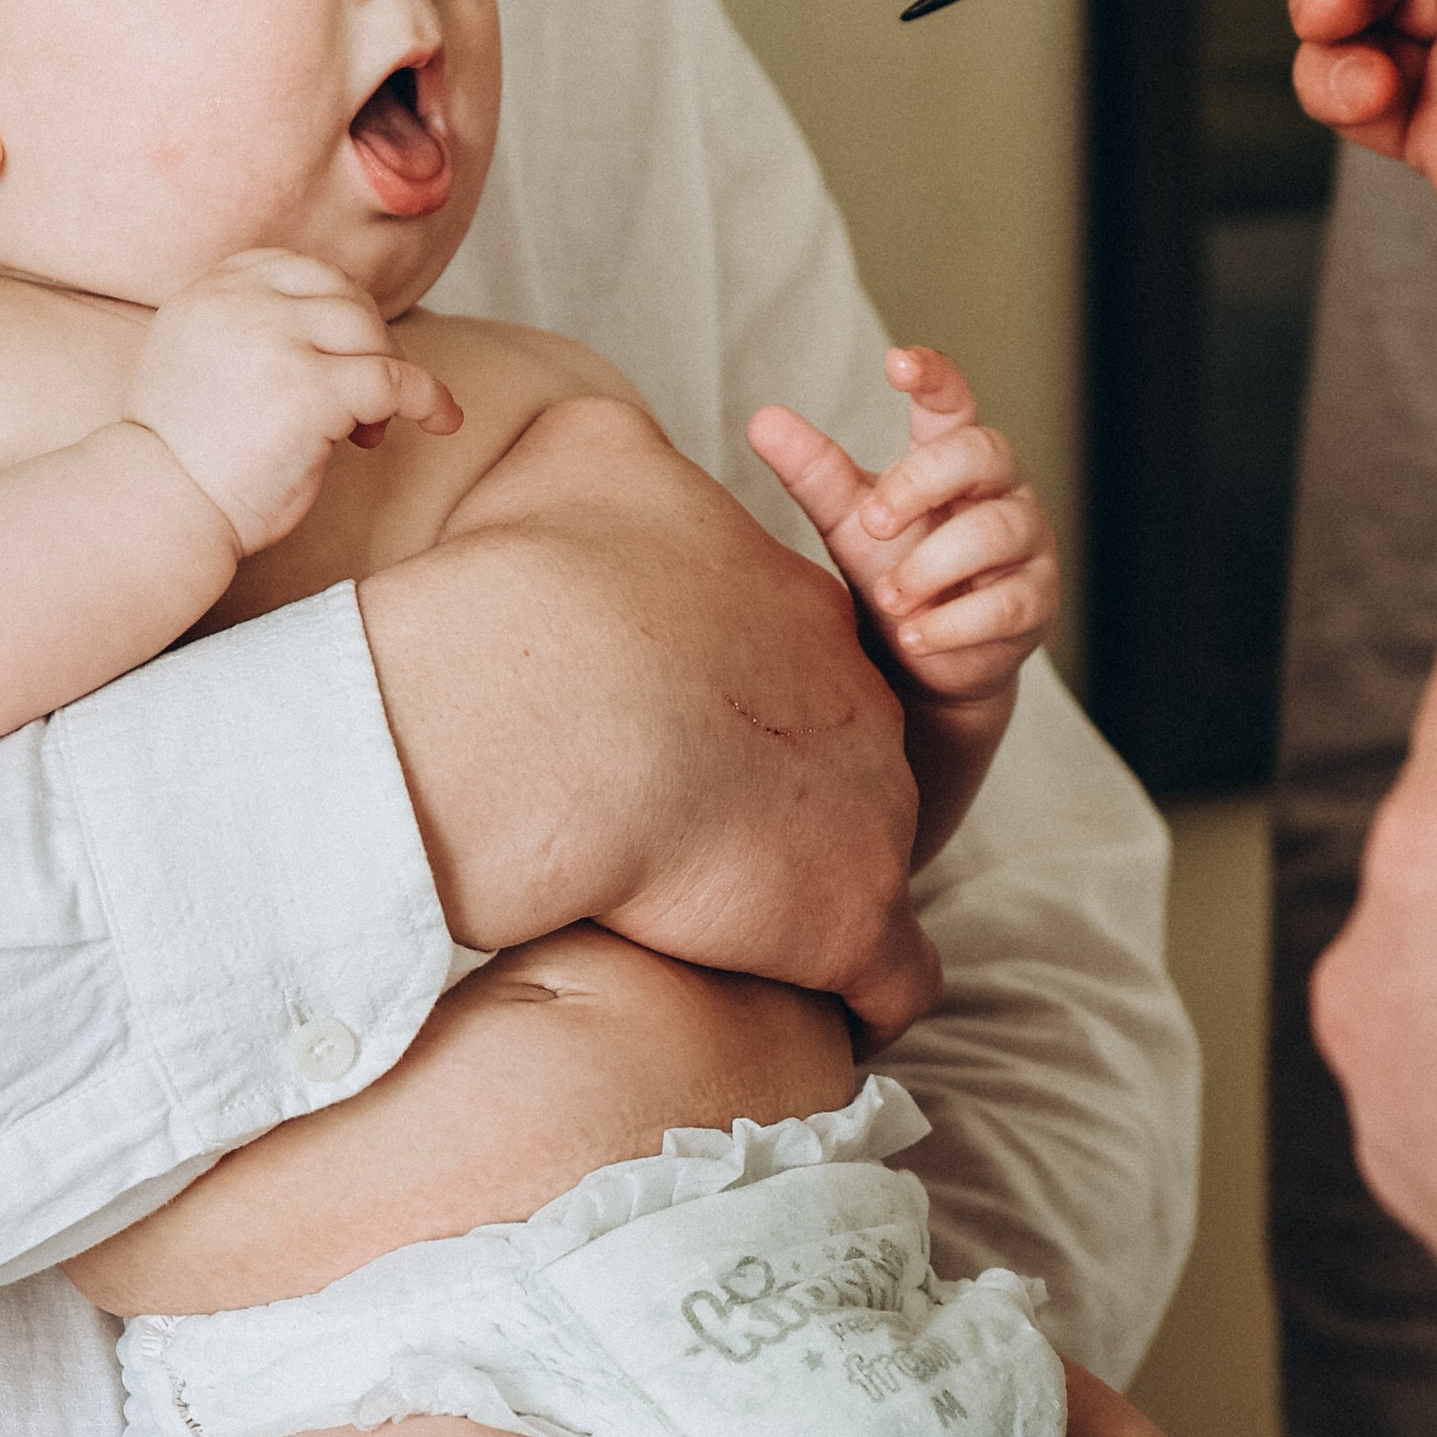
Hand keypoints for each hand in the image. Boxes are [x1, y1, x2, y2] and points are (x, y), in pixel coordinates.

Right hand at [128, 249, 460, 555]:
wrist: (159, 508)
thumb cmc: (187, 450)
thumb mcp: (203, 355)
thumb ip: (253, 324)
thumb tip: (351, 323)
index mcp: (211, 288)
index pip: (303, 270)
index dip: (337, 311)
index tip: (344, 355)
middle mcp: (240, 301)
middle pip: (344, 295)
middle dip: (366, 345)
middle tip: (361, 404)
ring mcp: (276, 339)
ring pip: (371, 333)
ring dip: (385, 377)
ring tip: (364, 431)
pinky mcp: (310, 388)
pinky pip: (396, 380)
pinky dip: (428, 399)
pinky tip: (440, 420)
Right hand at [360, 396, 935, 1046]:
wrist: (550, 699)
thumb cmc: (544, 583)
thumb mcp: (583, 458)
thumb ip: (608, 446)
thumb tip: (595, 428)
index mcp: (793, 615)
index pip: (792, 670)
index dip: (735, 713)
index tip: (669, 745)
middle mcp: (855, 706)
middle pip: (838, 768)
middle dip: (780, 807)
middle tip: (685, 843)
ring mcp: (872, 811)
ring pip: (863, 871)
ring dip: (804, 904)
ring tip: (726, 936)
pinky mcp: (857, 918)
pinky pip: (893, 982)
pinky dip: (857, 1001)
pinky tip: (809, 1009)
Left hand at [748, 348, 1058, 705]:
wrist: (921, 658)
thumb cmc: (891, 569)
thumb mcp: (849, 520)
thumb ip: (814, 473)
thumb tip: (761, 420)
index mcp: (955, 457)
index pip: (953, 401)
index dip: (932, 376)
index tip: (895, 361)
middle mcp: (1001, 489)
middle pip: (982, 451)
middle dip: (921, 483)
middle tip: (872, 524)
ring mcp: (1027, 543)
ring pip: (995, 531)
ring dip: (932, 566)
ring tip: (887, 597)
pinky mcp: (1037, 601)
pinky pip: (1008, 604)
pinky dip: (954, 623)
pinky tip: (914, 635)